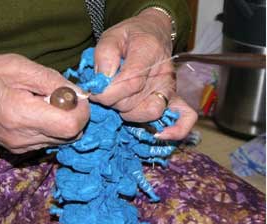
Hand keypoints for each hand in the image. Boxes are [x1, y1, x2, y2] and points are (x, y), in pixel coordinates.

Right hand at [0, 54, 89, 152]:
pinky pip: (47, 141)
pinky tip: (35, 111)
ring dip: (61, 121)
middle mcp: (21, 137)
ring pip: (61, 141)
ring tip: (43, 102)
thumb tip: (78, 92)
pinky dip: (50, 127)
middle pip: (70, 136)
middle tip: (59, 95)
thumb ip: (52, 81)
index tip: (73, 94)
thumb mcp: (18, 66)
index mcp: (22, 114)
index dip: (81, 110)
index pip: (71, 126)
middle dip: (74, 115)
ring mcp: (18, 147)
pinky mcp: (16, 150)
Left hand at [91, 8, 196, 139]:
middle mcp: (163, 72)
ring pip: (151, 112)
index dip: (107, 93)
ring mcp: (170, 87)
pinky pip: (185, 117)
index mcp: (148, 52)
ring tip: (120, 102)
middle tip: (106, 93)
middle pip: (134, 101)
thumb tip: (103, 80)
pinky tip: (159, 134)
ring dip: (129, 113)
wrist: (151, 33)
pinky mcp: (174, 98)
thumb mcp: (110, 38)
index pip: (129, 83)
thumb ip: (104, 56)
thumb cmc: (128, 38)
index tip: (95, 92)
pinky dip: (176, 129)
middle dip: (113, 102)